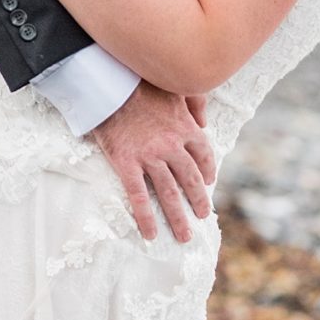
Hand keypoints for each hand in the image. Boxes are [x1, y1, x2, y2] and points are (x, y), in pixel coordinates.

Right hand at [92, 82, 215, 244]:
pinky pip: (139, 196)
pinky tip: (149, 234)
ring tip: (184, 236)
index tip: (208, 183)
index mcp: (186, 128)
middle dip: (198, 202)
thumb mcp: (176, 87)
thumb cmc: (143, 83)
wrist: (112, 83)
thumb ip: (195, 102)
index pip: (204, 156)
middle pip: (190, 180)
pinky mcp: (127, 163)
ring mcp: (150, 157)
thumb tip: (204, 120)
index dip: (208, 171)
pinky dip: (145, 217)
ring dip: (178, 218)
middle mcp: (172, 146)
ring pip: (168, 194)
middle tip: (201, 217)